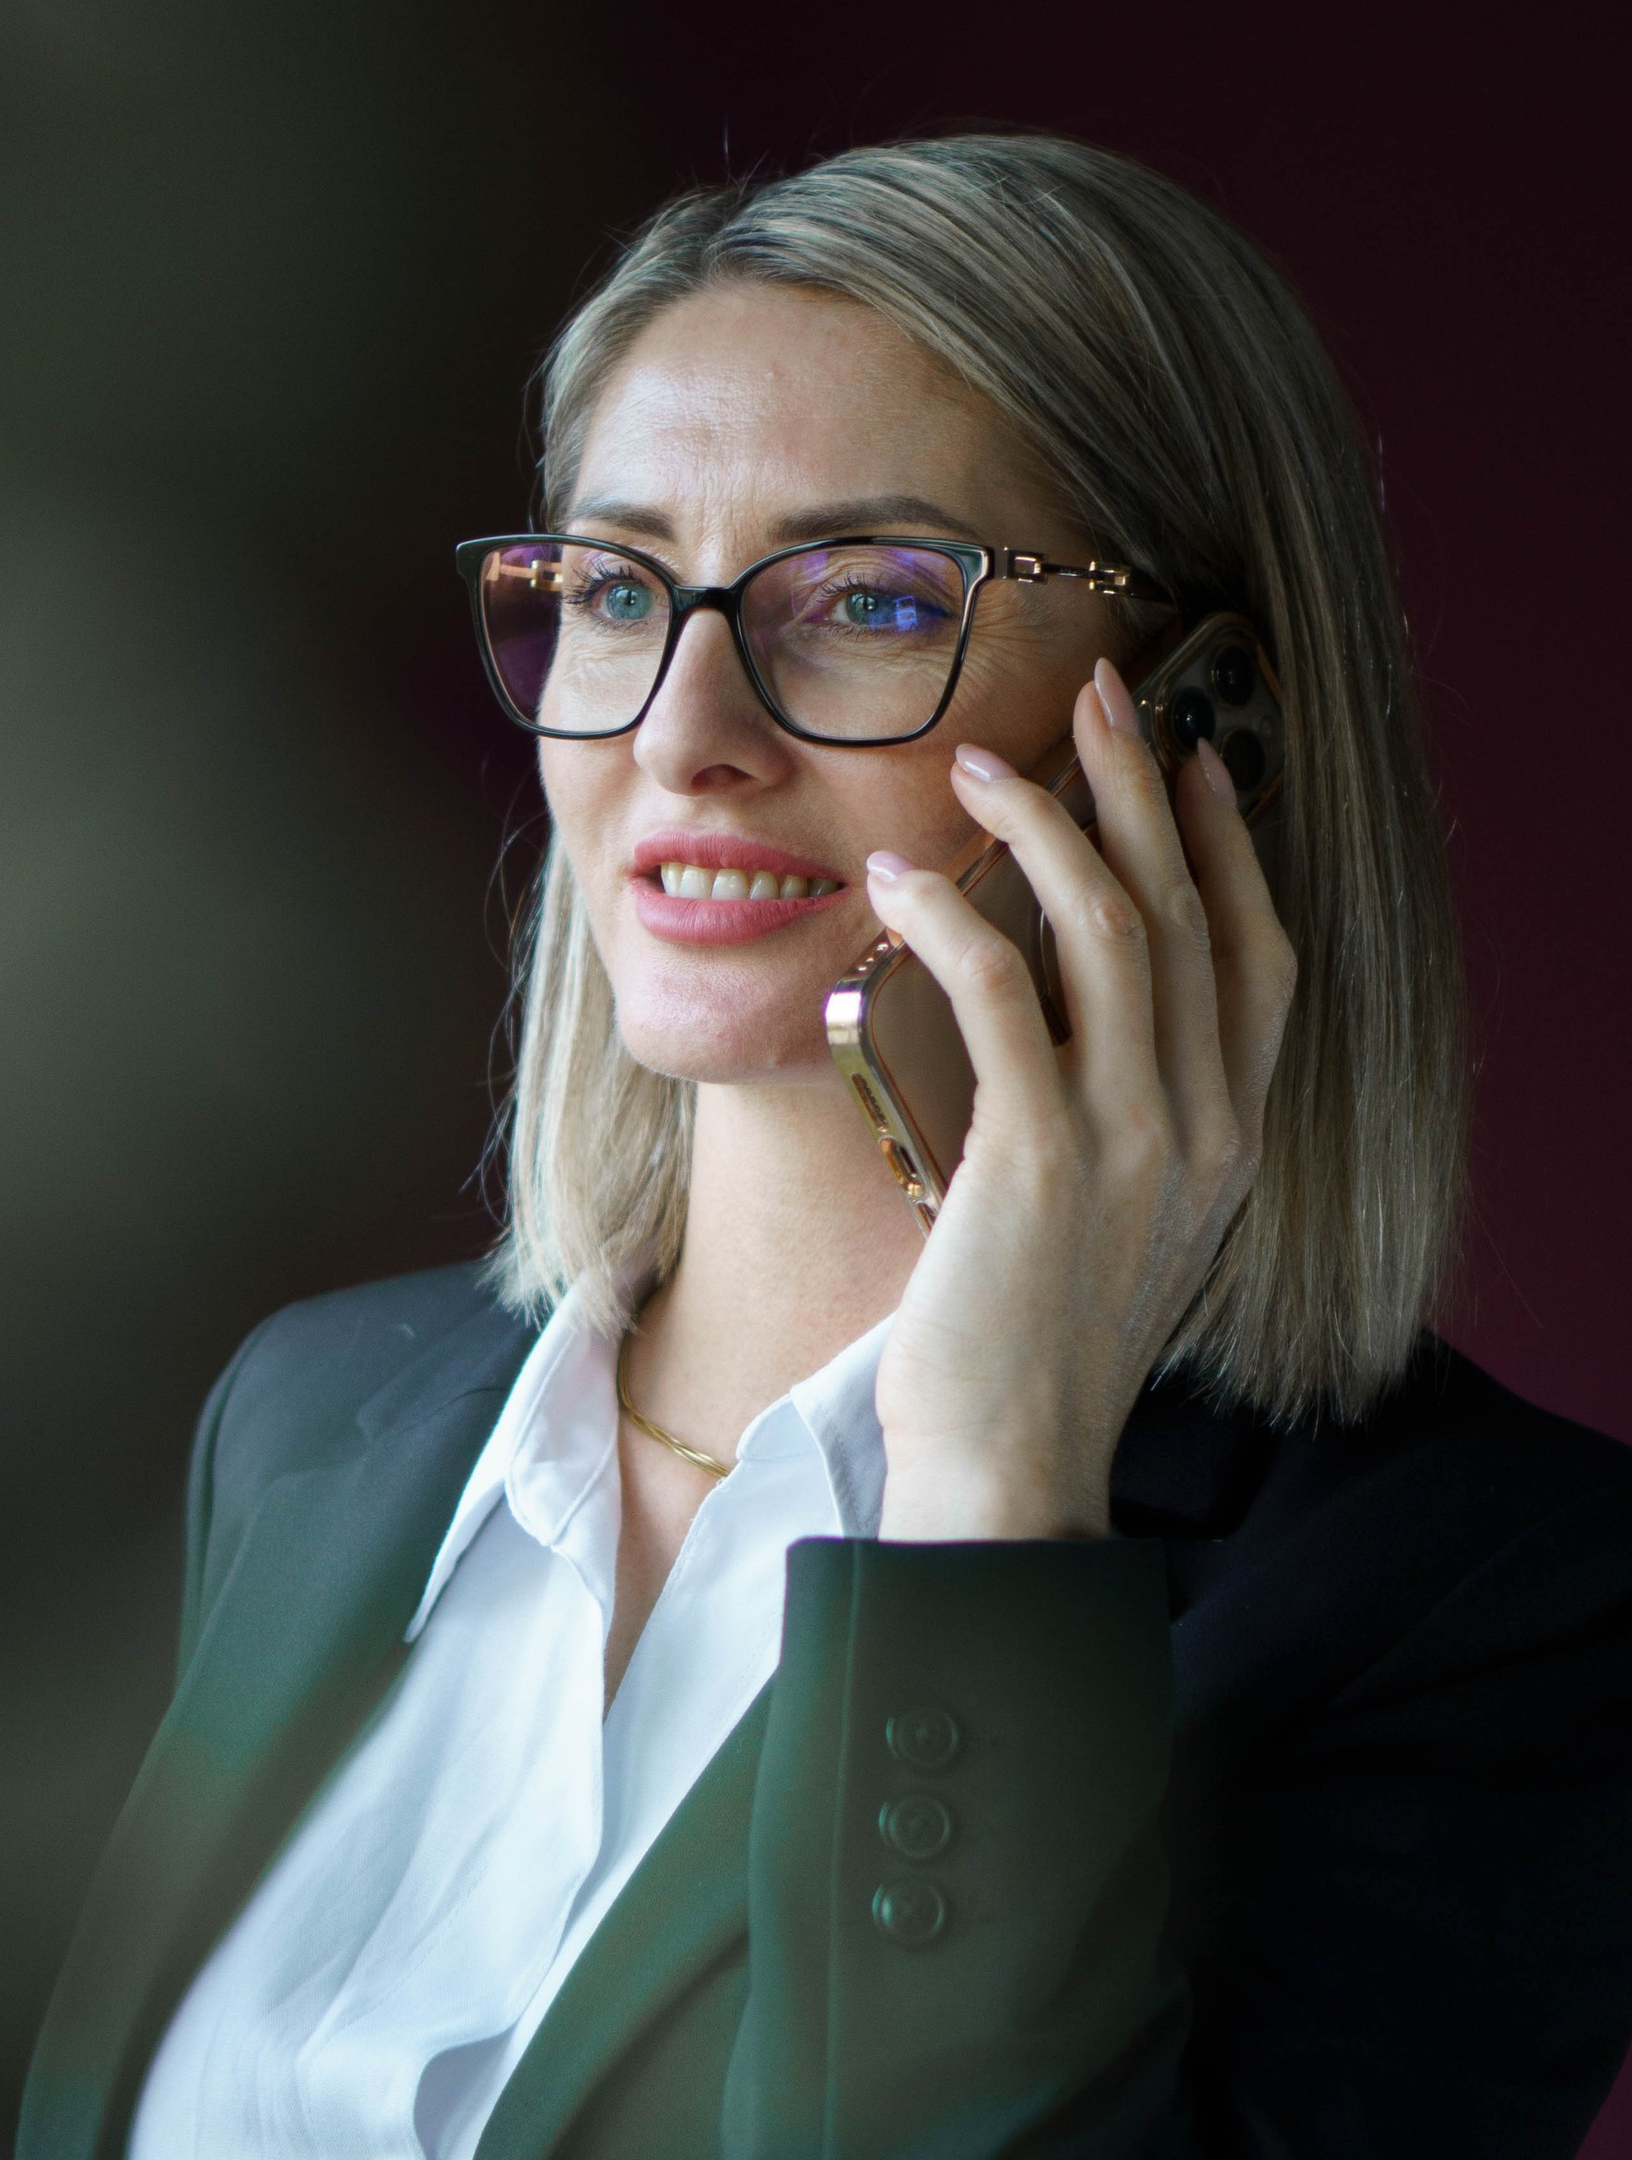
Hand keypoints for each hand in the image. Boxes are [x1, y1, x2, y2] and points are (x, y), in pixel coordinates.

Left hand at [864, 658, 1296, 1540]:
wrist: (1009, 1466)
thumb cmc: (1032, 1352)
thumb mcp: (1113, 1227)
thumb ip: (1118, 1127)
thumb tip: (1059, 1032)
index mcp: (1233, 1140)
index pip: (1259, 956)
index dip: (1230, 846)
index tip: (1194, 760)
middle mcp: (1204, 1128)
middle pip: (1189, 910)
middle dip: (1141, 784)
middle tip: (1091, 694)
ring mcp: (1132, 1140)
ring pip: (1112, 927)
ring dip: (1041, 823)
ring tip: (973, 762)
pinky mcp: (1037, 1159)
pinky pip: (1004, 992)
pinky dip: (953, 916)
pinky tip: (900, 882)